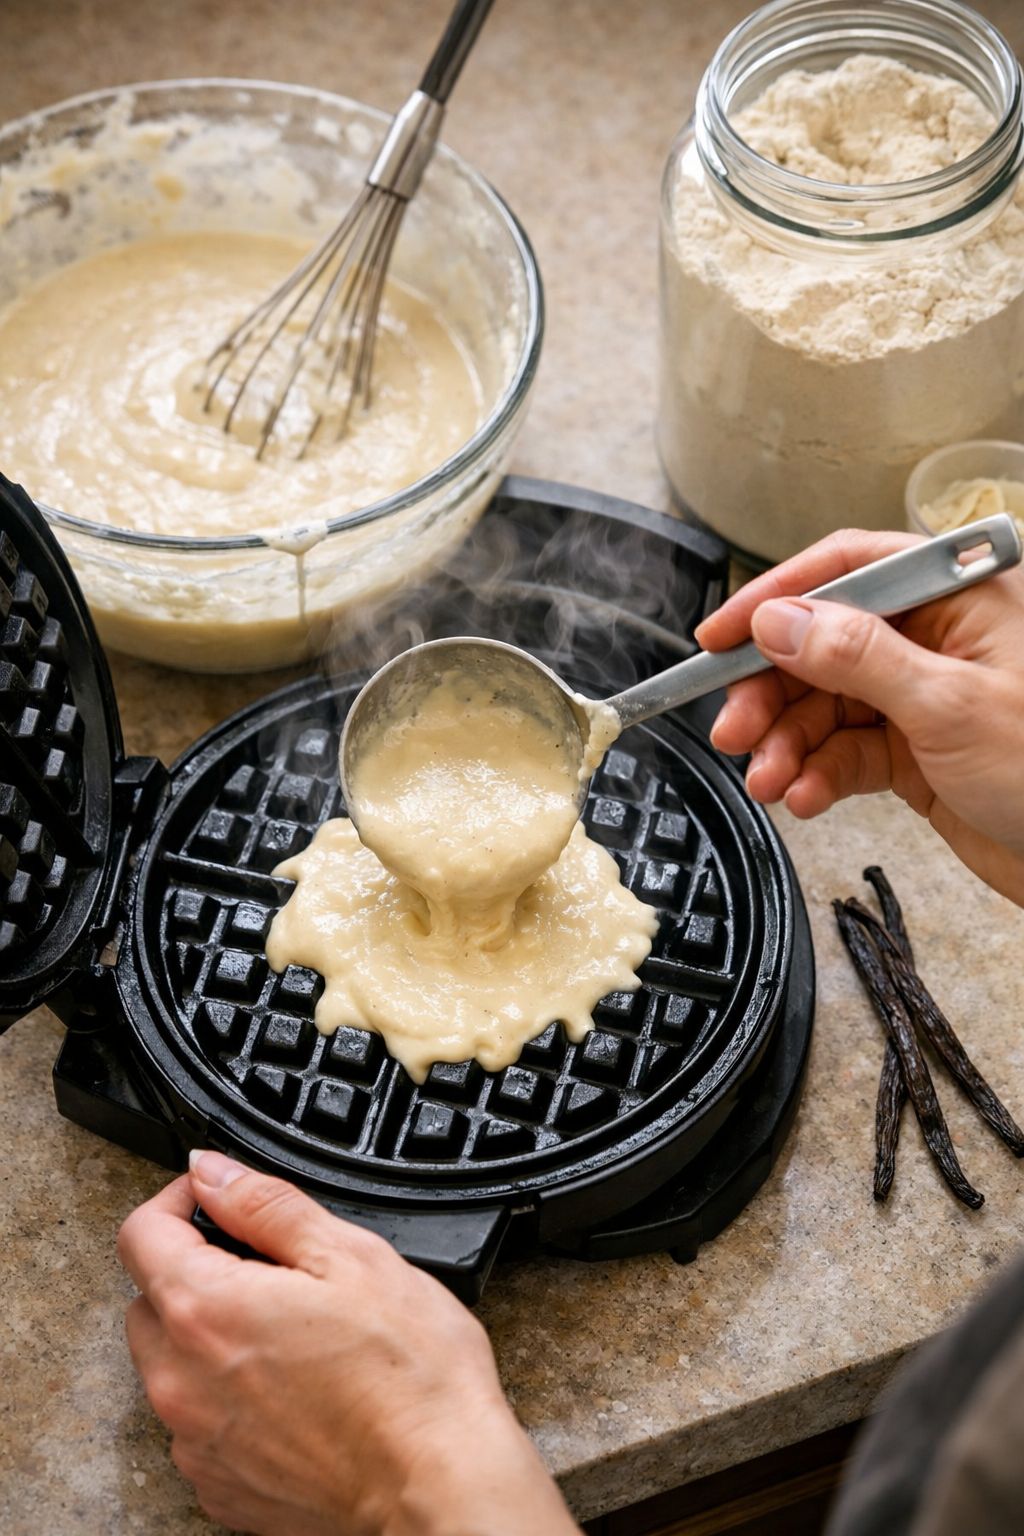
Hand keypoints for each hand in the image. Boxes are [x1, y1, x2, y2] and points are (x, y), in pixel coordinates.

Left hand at [118, 1152, 578, 1535]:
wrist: (438, 1486)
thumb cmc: (408, 1376)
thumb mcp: (349, 1255)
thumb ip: (265, 1204)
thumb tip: (211, 1172)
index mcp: (206, 1310)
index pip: (141, 1234)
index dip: (178, 1200)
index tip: (216, 1199)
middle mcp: (181, 1381)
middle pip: (149, 1300)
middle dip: (193, 1269)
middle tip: (269, 1268)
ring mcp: (195, 1442)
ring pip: (170, 1364)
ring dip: (208, 1337)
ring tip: (290, 1334)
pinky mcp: (219, 1486)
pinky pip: (196, 1423)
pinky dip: (227, 1397)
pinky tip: (292, 1390)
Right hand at [695, 528, 1023, 906]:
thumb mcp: (951, 705)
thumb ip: (858, 657)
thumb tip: (780, 620)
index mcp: (959, 598)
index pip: (849, 569)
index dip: (777, 597)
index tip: (720, 634)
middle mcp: (938, 639)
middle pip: (824, 644)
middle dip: (772, 690)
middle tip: (734, 729)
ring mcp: (925, 697)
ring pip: (827, 705)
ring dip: (788, 744)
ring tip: (769, 780)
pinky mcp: (918, 752)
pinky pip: (846, 752)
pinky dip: (818, 775)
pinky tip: (806, 798)